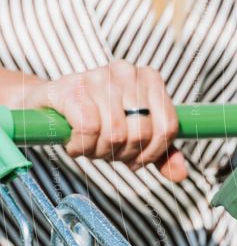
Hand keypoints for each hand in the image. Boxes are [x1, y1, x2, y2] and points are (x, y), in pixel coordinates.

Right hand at [23, 61, 187, 181]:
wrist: (47, 105)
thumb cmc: (96, 119)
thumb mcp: (133, 135)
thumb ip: (160, 153)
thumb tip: (180, 174)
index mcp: (150, 78)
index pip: (168, 126)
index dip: (153, 153)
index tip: (136, 160)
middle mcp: (127, 72)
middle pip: (142, 133)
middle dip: (124, 154)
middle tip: (107, 152)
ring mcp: (99, 76)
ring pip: (116, 134)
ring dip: (100, 152)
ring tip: (90, 146)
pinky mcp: (72, 87)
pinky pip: (88, 128)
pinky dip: (81, 146)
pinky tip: (75, 143)